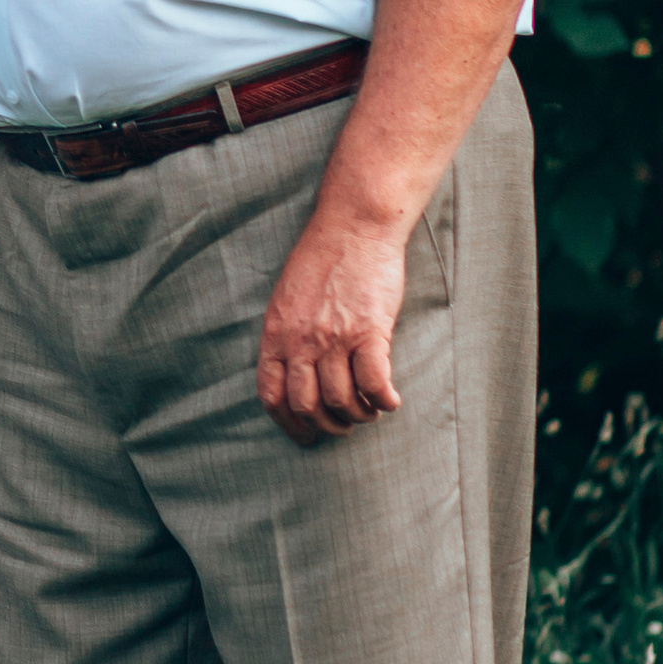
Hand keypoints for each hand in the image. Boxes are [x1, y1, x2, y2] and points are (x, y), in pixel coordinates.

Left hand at [255, 210, 406, 442]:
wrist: (353, 227)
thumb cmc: (322, 260)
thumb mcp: (287, 298)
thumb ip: (287, 335)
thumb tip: (293, 373)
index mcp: (276, 333)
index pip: (272, 394)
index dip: (288, 423)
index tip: (305, 436)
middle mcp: (301, 340)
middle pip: (307, 405)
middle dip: (327, 426)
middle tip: (345, 425)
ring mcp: (334, 337)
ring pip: (342, 401)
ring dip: (359, 415)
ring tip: (370, 411)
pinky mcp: (369, 331)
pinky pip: (375, 384)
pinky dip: (383, 401)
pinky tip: (390, 401)